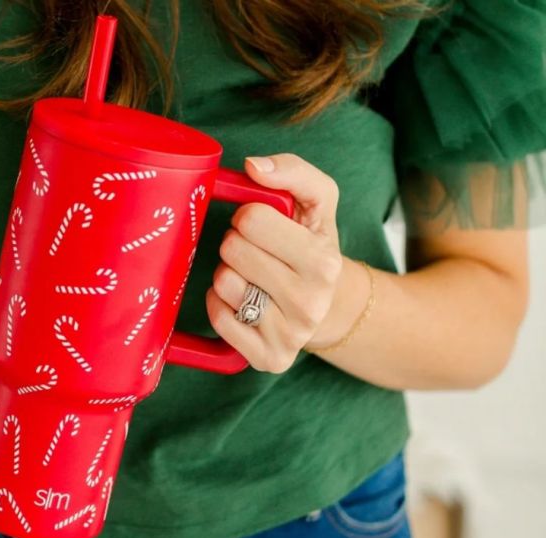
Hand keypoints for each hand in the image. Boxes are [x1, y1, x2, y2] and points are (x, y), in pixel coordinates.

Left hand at [205, 154, 342, 372]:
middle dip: (235, 244)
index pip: (252, 219)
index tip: (260, 227)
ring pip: (222, 284)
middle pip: (232, 251)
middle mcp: (311, 303)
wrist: (330, 306)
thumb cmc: (312, 246)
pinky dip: (219, 304)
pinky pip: (218, 319)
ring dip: (226, 273)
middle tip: (253, 252)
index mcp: (323, 261)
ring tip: (250, 276)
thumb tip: (254, 166)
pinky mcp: (268, 359)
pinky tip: (241, 301)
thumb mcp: (317, 202)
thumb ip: (292, 171)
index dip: (248, 217)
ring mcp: (290, 335)